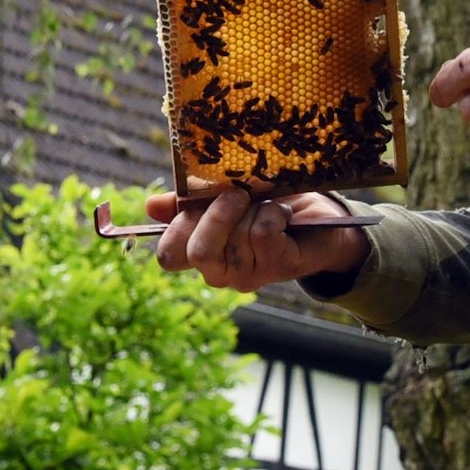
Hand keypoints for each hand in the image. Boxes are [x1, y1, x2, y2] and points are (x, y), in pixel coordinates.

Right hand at [145, 189, 370, 292]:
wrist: (319, 219)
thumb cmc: (267, 204)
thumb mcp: (222, 196)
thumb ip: (187, 202)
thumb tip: (150, 206)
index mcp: (201, 252)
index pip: (169, 256)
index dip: (176, 229)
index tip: (194, 204)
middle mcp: (221, 271)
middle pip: (197, 253)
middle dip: (215, 217)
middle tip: (236, 195)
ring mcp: (249, 274)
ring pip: (234, 238)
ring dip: (252, 209)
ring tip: (268, 203)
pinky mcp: (277, 267)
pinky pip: (261, 234)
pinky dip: (272, 214)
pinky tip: (282, 213)